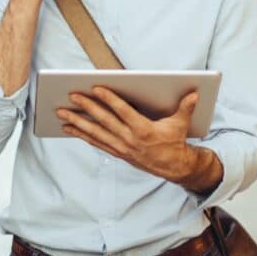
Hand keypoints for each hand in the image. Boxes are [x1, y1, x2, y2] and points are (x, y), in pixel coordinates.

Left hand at [56, 87, 200, 183]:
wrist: (174, 167)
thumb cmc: (176, 141)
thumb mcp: (181, 124)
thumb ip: (185, 107)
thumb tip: (194, 93)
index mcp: (143, 130)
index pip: (122, 111)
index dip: (109, 99)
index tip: (95, 88)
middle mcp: (129, 139)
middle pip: (104, 121)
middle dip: (86, 108)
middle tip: (71, 96)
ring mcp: (121, 147)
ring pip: (95, 133)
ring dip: (77, 123)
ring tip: (62, 114)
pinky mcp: (118, 153)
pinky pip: (97, 143)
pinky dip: (82, 135)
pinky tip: (70, 128)